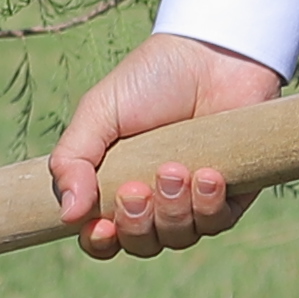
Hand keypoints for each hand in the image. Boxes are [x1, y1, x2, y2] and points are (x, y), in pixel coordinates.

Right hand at [50, 31, 286, 256]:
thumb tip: (67, 214)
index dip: (100, 241)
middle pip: (141, 244)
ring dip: (174, 211)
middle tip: (137, 189)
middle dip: (137, 224)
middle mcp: (154, 199)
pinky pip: (218, 223)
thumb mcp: (98, 113)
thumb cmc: (151, 79)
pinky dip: (209, 206)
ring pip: (179, 238)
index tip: (102, 225)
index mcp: (115, 183)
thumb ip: (72, 160)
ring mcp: (193, 200)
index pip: (102, 236)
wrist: (213, 53)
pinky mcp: (231, 194)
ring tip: (174, 169)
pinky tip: (208, 174)